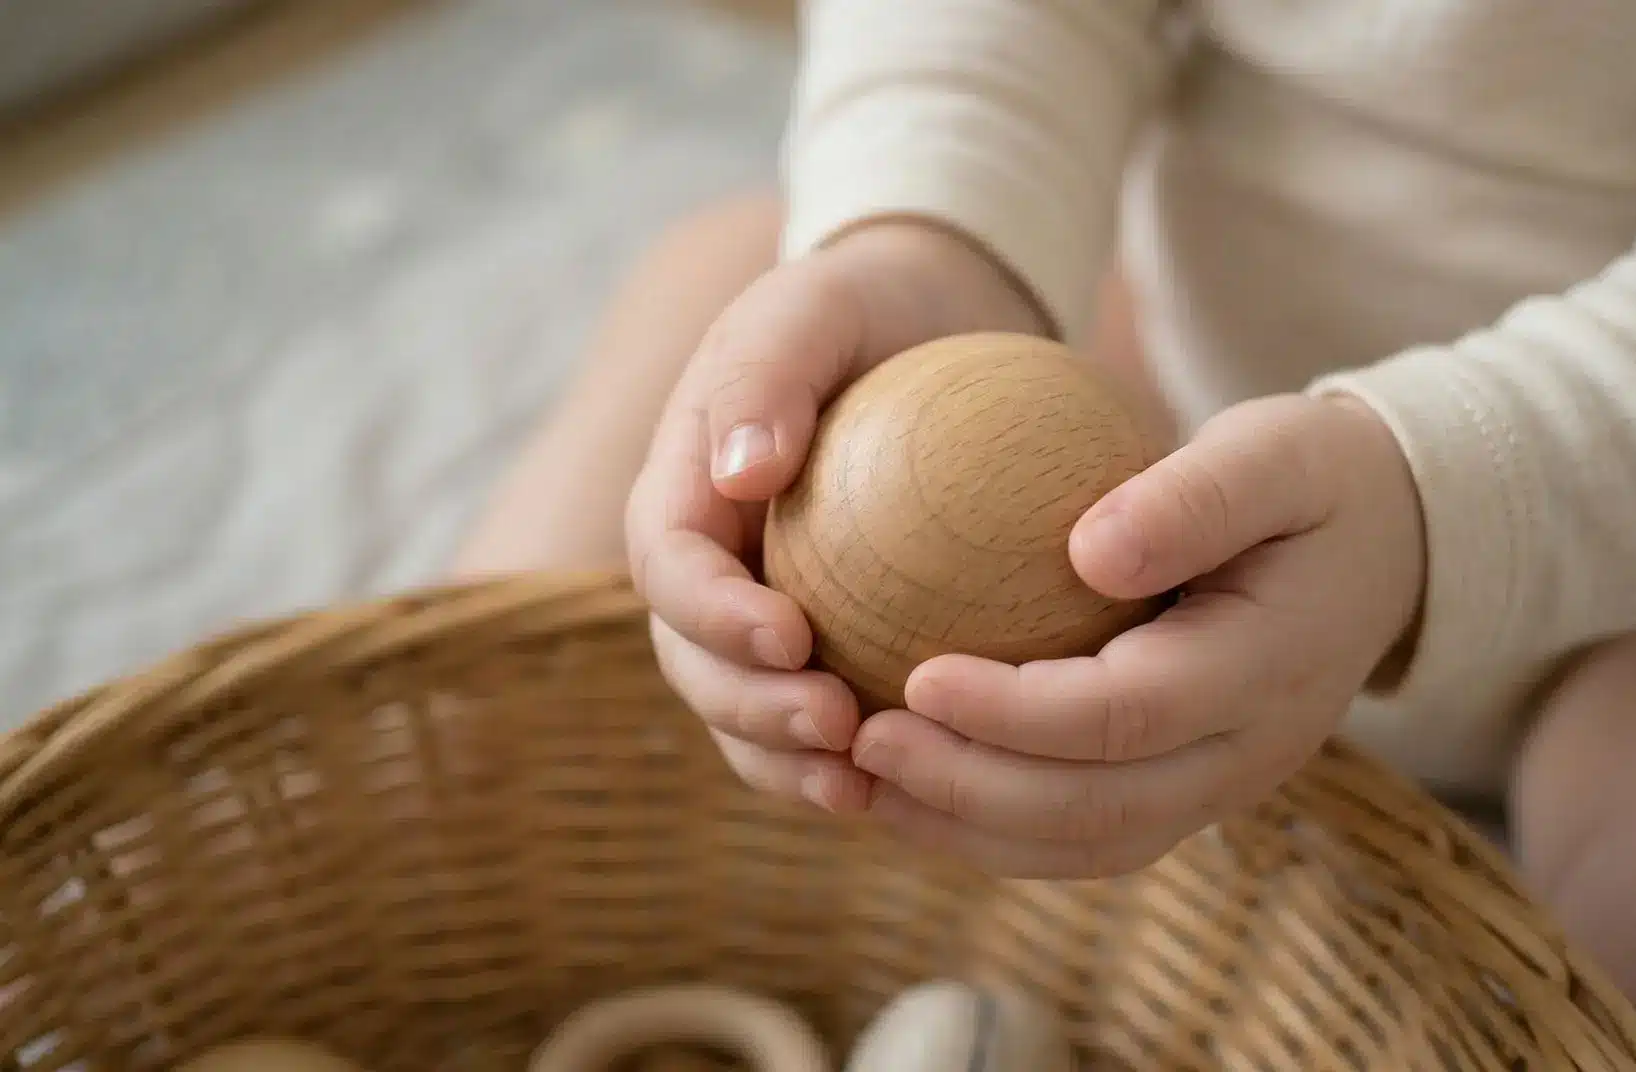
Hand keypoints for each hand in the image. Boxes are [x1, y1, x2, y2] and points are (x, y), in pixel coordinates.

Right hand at [627, 219, 1046, 815]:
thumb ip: (765, 375)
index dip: (712, 616)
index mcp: (682, 491)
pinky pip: (821, 724)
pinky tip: (910, 785)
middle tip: (837, 727)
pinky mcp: (828, 652)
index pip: (668, 568)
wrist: (926, 329)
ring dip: (788, 762)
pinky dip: (847, 763)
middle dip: (750, 710)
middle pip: (693, 663)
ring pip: (744, 716)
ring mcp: (760, 618)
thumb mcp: (812, 305)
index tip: (791, 635)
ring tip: (862, 785)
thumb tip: (737, 473)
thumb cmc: (863, 310)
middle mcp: (708, 570)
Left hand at [848, 392, 1427, 877]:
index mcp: (1264, 669)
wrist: (1391, 547)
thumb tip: (1088, 551)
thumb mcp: (1278, 450)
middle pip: (1093, 807)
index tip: (915, 673)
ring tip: (861, 781)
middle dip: (966, 787)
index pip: (1124, 716)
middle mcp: (1248, 754)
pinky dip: (993, 832)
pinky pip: (1085, 838)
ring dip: (965, 828)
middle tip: (861, 740)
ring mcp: (1222, 787)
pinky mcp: (1190, 792)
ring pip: (1082, 845)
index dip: (1013, 712)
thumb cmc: (1316, 481)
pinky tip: (913, 790)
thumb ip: (1196, 497)